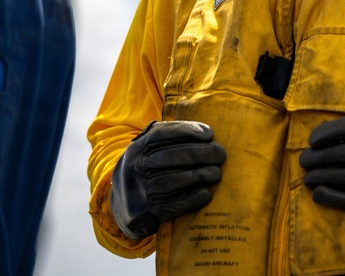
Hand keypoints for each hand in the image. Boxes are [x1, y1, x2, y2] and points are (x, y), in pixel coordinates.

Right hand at [110, 120, 226, 239]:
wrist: (123, 205)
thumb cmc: (148, 169)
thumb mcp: (149, 149)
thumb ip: (170, 136)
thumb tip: (207, 132)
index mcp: (137, 148)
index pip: (160, 134)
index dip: (187, 131)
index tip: (209, 134)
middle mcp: (134, 168)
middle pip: (170, 157)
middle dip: (200, 153)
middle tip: (220, 153)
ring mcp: (138, 191)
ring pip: (170, 181)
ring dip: (198, 176)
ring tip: (216, 173)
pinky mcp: (144, 213)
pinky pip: (170, 206)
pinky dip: (191, 200)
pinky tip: (206, 194)